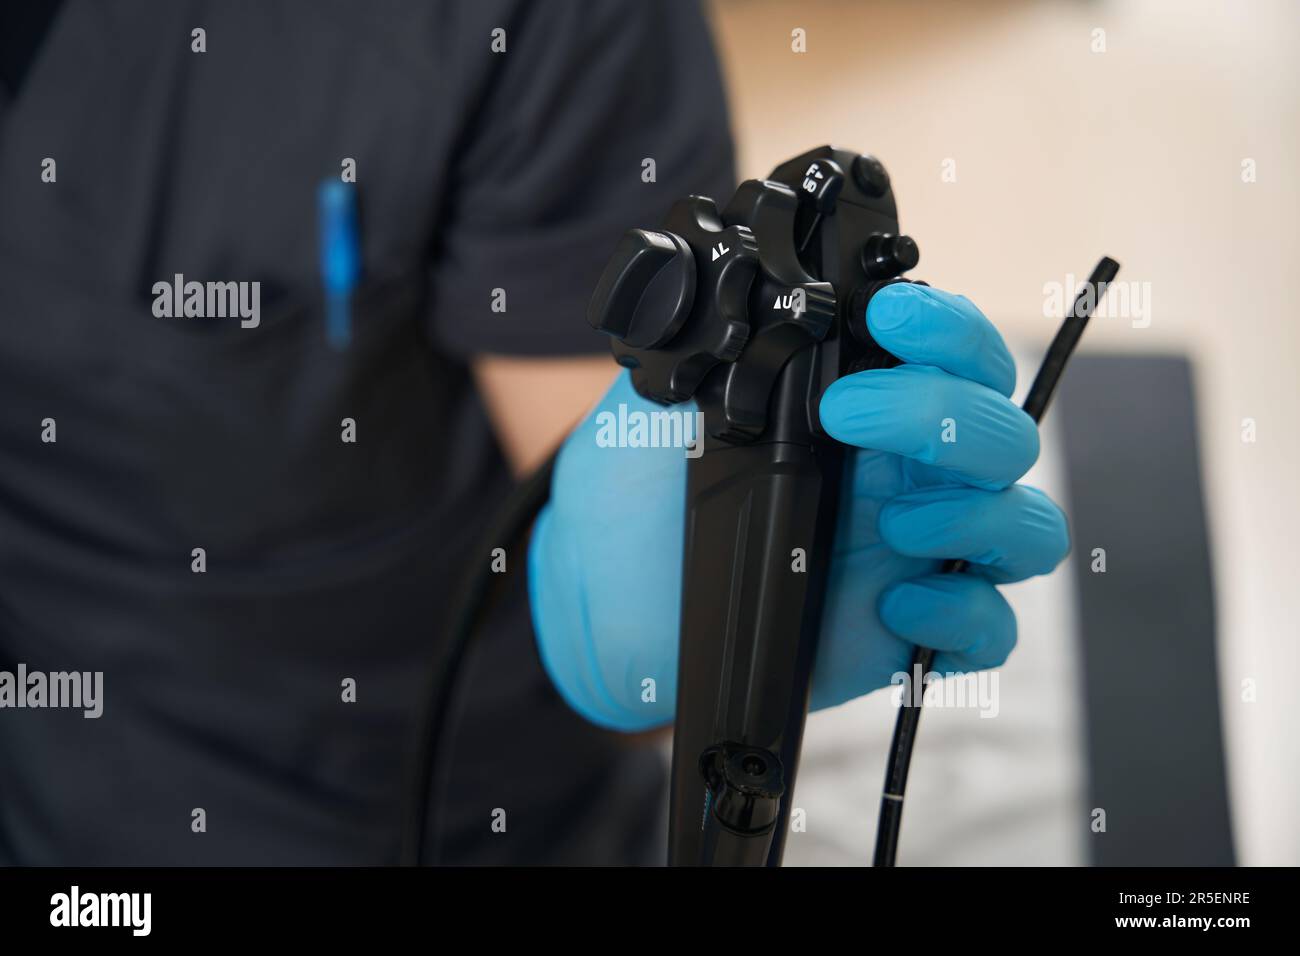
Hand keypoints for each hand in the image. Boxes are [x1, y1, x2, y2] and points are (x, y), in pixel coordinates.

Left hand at [528, 283, 1069, 729]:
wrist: (600, 590)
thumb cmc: (638, 489)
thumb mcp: (667, 400)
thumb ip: (720, 346)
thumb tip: (752, 285)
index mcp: (869, 403)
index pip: (957, 353)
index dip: (948, 327)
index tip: (890, 314)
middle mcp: (909, 471)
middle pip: (1003, 432)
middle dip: (942, 414)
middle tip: (846, 415)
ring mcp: (917, 550)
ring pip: (1025, 526)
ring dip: (977, 516)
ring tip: (889, 524)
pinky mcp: (909, 629)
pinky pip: (990, 626)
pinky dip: (964, 616)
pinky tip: (893, 606)